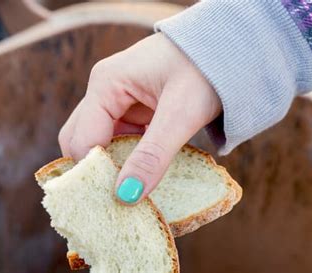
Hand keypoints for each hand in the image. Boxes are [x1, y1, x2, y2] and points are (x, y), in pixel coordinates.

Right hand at [59, 33, 221, 203]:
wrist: (230, 48)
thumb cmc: (206, 71)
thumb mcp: (180, 115)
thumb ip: (152, 155)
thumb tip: (126, 196)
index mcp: (106, 83)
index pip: (82, 139)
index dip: (94, 172)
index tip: (115, 199)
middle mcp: (105, 90)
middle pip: (81, 139)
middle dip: (97, 169)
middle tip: (118, 196)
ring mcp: (118, 99)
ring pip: (101, 141)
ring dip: (114, 164)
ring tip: (133, 189)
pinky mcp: (133, 107)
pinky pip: (120, 138)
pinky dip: (128, 157)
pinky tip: (144, 172)